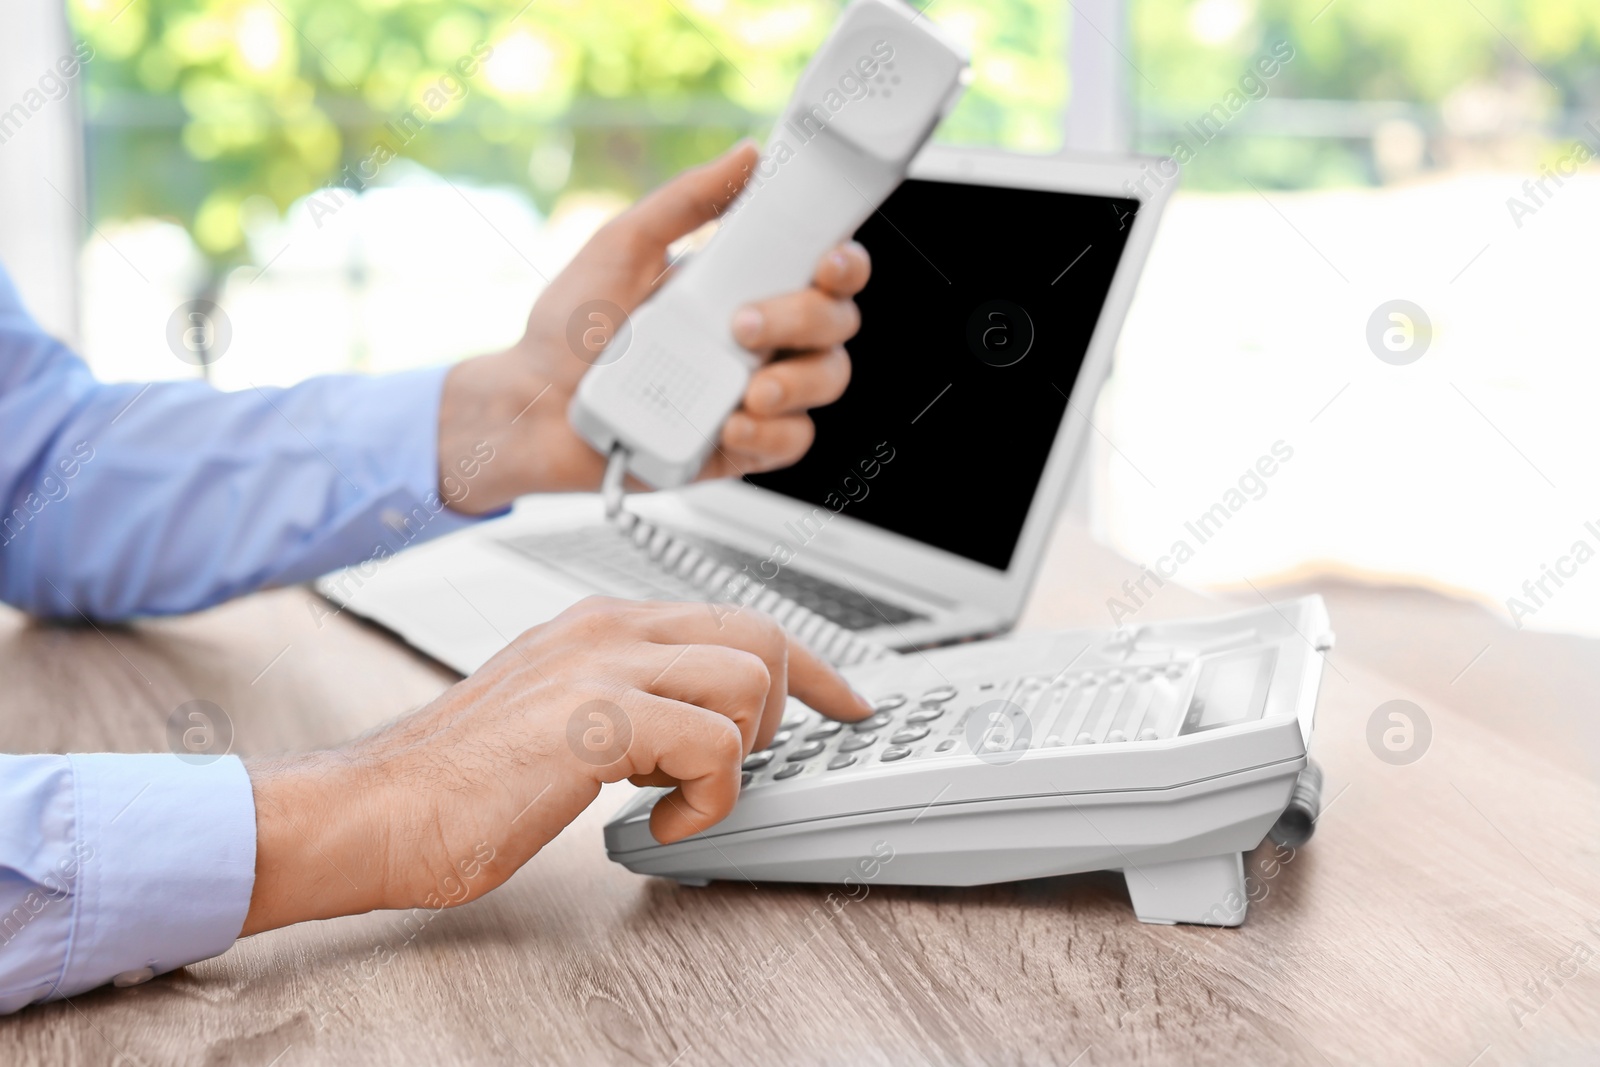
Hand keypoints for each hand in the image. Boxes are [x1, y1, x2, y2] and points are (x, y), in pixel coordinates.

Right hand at [240, 597, 870, 932]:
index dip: (808, 666)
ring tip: (680, 795)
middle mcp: (608, 628)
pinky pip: (713, 745)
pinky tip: (658, 822)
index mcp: (601, 624)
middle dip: (775, 714)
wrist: (376, 807)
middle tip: (730, 770)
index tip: (844, 701)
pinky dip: (707, 799)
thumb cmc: (456, 778)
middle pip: (759, 636)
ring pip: (748, 679)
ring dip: (738, 754)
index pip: (735, 619)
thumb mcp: (555, 712)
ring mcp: (602, 665)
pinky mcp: (597, 719)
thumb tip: (692, 729)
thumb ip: (624, 700)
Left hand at [435, 141, 871, 512]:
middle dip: (805, 321)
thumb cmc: (568, 331)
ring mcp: (753, 393)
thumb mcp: (623, 246)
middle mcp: (757, 339)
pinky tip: (732, 425)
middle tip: (742, 325)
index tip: (827, 261)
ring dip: (799, 382)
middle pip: (834, 326)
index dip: (843, 266)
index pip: (822, 271)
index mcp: (740, 286)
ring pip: (824, 383)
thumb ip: (686, 201)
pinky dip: (772, 435)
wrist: (532, 409)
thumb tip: (745, 156)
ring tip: (748, 389)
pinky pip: (791, 443)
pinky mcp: (739, 446)